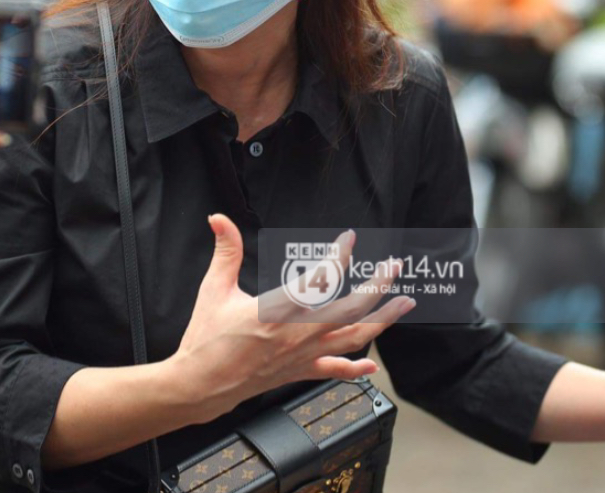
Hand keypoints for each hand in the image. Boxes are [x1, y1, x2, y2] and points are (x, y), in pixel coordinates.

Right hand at [168, 214, 414, 423]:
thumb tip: (219, 219)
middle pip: (352, 309)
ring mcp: (302, 355)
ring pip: (354, 338)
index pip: (320, 278)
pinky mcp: (299, 371)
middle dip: (379, 286)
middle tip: (395, 267)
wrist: (201, 385)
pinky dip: (356, 368)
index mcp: (278, 310)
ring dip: (383, 320)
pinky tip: (371, 364)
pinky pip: (334, 370)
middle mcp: (298, 334)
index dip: (339, 255)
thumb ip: (224, 251)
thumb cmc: (206, 339)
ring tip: (404, 303)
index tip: (349, 239)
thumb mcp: (213, 289)